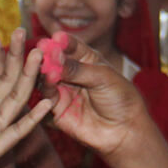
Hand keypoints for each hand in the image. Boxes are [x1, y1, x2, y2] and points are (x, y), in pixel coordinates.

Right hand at [38, 34, 149, 160]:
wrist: (125, 130)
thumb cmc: (120, 99)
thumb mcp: (102, 78)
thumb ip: (77, 69)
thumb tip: (54, 56)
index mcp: (86, 59)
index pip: (71, 46)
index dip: (62, 41)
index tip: (56, 37)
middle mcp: (71, 74)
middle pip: (54, 60)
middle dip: (47, 54)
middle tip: (41, 48)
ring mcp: (63, 91)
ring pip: (47, 77)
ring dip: (43, 69)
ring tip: (43, 63)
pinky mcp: (57, 109)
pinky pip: (47, 97)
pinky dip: (47, 87)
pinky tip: (49, 79)